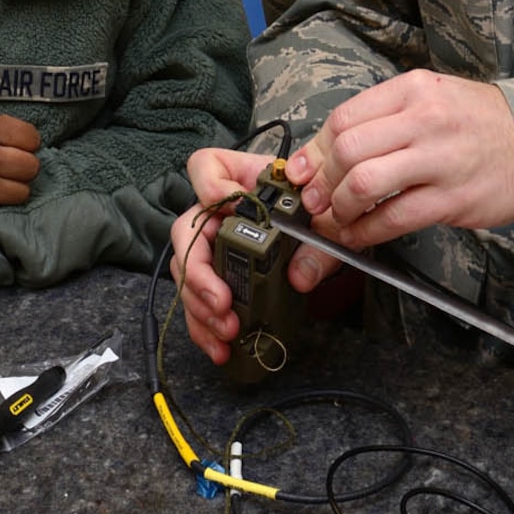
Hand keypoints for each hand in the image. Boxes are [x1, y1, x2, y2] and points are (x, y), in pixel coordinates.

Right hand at [0, 111, 40, 224]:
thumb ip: (0, 127)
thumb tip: (32, 142)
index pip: (32, 138)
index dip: (26, 145)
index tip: (15, 149)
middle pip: (32, 166)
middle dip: (23, 168)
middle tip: (8, 168)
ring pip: (23, 191)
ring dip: (14, 188)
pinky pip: (3, 207)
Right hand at [166, 147, 344, 364]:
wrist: (328, 232)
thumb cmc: (320, 214)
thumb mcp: (324, 217)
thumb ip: (316, 238)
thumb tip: (299, 273)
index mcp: (241, 180)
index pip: (205, 167)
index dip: (210, 187)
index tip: (231, 208)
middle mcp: (218, 212)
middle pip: (186, 233)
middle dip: (199, 274)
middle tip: (222, 301)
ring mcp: (213, 245)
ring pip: (186, 273)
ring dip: (200, 307)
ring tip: (226, 331)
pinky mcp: (216, 277)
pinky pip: (197, 301)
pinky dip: (204, 326)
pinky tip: (219, 346)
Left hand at [285, 68, 513, 248]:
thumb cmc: (477, 124)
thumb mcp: (430, 102)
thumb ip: (380, 122)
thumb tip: (317, 157)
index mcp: (413, 89)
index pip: (344, 118)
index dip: (313, 152)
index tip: (300, 173)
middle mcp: (424, 118)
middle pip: (348, 150)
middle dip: (322, 183)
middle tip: (316, 202)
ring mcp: (440, 159)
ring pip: (364, 183)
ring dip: (340, 209)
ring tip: (340, 219)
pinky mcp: (454, 199)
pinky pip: (393, 218)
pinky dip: (365, 232)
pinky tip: (359, 236)